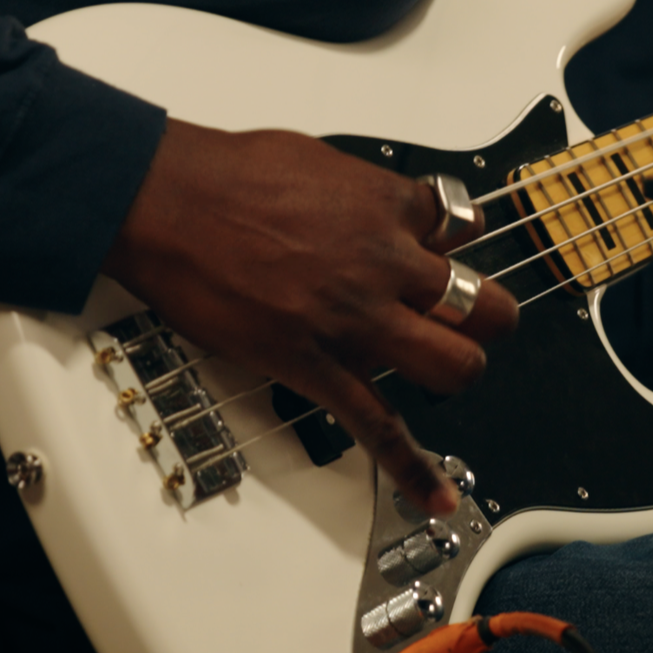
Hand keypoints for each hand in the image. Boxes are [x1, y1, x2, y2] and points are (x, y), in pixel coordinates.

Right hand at [103, 121, 518, 513]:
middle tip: (472, 320)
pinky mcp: (315, 365)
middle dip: (485, 316)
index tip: (445, 254)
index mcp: (386, 207)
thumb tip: (368, 202)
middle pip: (480, 304)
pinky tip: (436, 493)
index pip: (460, 231)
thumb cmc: (223, 175)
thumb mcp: (315, 158)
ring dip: (458, 370)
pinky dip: (411, 468)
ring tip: (446, 370)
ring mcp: (355, 320)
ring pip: (451, 364)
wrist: (167, 202)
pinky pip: (376, 425)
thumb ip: (357, 189)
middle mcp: (385, 265)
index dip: (454, 247)